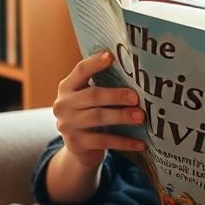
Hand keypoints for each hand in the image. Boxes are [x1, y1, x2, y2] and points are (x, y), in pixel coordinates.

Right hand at [53, 50, 146, 169]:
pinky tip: (140, 143)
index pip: (80, 70)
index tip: (112, 56)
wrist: (79, 147)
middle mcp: (63, 104)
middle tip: (136, 97)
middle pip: (92, 95)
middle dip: (116, 95)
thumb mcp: (90, 99)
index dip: (95, 63)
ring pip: (98, 117)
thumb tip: (135, 74)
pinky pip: (104, 141)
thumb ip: (103, 86)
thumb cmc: (90, 114)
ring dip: (122, 116)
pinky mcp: (76, 143)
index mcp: (67, 87)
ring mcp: (67, 125)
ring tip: (141, 117)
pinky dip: (124, 142)